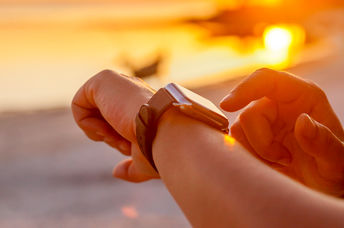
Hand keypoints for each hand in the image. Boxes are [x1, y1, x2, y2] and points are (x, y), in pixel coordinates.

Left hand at [71, 70, 158, 181]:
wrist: (165, 133)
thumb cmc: (159, 148)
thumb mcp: (144, 162)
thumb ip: (131, 168)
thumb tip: (117, 172)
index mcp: (142, 104)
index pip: (115, 124)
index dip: (117, 140)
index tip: (130, 146)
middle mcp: (130, 91)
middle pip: (102, 118)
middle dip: (108, 136)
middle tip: (124, 141)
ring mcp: (118, 83)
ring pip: (90, 112)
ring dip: (98, 132)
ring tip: (118, 134)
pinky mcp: (103, 79)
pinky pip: (78, 104)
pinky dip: (85, 123)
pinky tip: (105, 127)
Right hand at [220, 68, 343, 195]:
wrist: (321, 187)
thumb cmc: (334, 170)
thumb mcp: (338, 162)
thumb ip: (324, 143)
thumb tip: (302, 122)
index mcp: (302, 96)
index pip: (266, 80)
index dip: (245, 89)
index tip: (227, 105)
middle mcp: (279, 103)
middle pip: (249, 112)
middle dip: (261, 142)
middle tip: (284, 159)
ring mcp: (264, 120)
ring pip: (238, 128)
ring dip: (256, 151)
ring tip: (280, 161)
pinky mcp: (252, 136)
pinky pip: (235, 142)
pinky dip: (248, 156)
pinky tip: (268, 163)